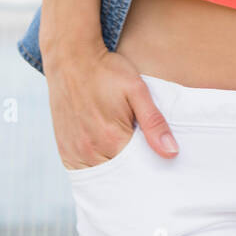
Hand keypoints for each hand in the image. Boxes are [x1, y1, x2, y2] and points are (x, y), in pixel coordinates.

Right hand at [43, 38, 179, 169]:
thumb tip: (171, 152)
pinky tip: (106, 159)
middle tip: (144, 163)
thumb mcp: (137, 90)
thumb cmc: (107, 71)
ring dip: (113, 174)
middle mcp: (90, 150)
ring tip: (125, 162)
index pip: (137, 171)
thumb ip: (154, 122)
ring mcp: (74, 151)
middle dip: (132, 175)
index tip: (159, 164)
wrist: (71, 57)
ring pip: (99, 178)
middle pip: (118, 178)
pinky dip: (95, 170)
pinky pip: (81, 172)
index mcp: (112, 139)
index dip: (149, 169)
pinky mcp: (63, 149)